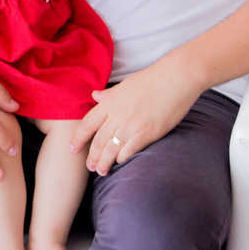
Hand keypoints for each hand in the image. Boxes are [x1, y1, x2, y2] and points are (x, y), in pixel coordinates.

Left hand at [71, 54, 203, 173]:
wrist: (176, 78)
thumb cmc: (152, 79)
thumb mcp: (125, 85)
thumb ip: (109, 94)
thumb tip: (94, 95)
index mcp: (110, 102)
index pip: (87, 124)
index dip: (78, 139)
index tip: (72, 149)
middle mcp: (117, 115)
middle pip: (98, 141)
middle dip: (92, 157)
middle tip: (89, 167)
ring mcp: (132, 125)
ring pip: (111, 149)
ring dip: (104, 163)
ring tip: (101, 171)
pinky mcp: (148, 132)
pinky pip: (130, 150)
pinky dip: (122, 158)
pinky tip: (120, 162)